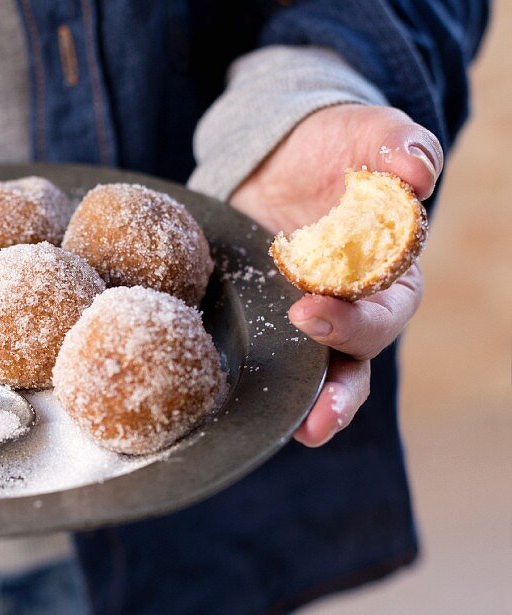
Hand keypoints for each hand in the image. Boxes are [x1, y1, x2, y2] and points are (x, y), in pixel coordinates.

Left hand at [229, 105, 442, 446]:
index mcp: (391, 268)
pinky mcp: (269, 320)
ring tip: (305, 431)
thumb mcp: (365, 133)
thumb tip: (416, 172)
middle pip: (358, 357)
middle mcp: (356, 304)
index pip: (388, 308)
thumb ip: (396, 145)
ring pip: (324, 375)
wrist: (276, 152)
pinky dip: (267, 388)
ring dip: (318, 407)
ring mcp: (312, 317)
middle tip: (307, 394)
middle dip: (338, 381)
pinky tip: (247, 411)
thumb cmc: (333, 145)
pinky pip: (274, 362)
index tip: (311, 312)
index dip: (357, 321)